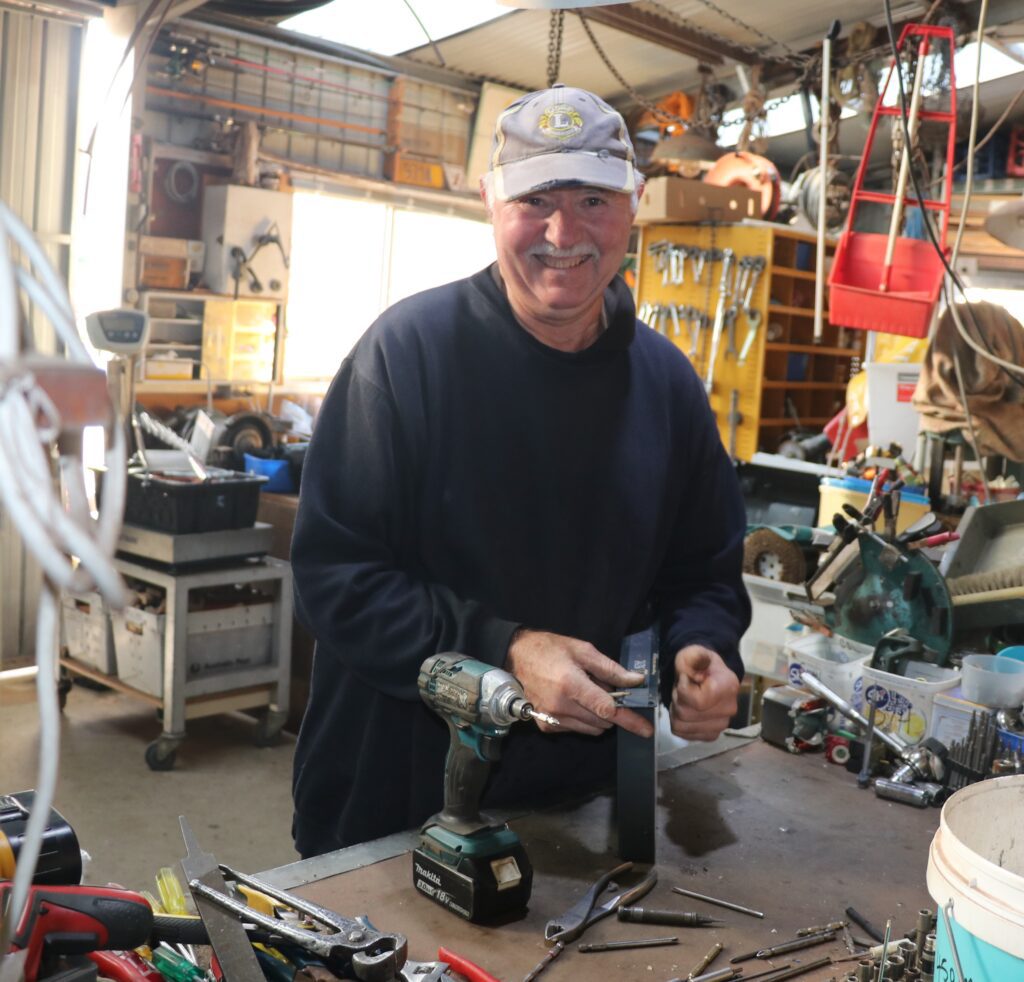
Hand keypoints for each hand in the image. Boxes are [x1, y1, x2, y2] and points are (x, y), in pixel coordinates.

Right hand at [505, 630, 653, 737]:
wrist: (515, 657)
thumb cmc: (550, 649)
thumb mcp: (582, 650)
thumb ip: (610, 668)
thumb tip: (636, 681)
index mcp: (571, 685)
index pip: (607, 709)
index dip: (629, 719)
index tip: (646, 729)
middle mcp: (561, 706)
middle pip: (602, 722)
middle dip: (610, 709)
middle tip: (601, 688)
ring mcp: (551, 718)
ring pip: (591, 729)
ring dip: (597, 716)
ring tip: (584, 693)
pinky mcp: (545, 725)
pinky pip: (576, 729)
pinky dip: (582, 720)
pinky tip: (572, 701)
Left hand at [670, 645, 738, 740]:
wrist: (706, 676)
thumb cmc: (698, 664)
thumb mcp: (693, 654)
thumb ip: (696, 656)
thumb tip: (700, 659)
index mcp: (728, 687)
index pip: (698, 701)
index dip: (683, 689)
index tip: (685, 678)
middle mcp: (729, 709)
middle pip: (686, 714)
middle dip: (677, 699)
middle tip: (682, 688)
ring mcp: (721, 725)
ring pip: (681, 724)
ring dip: (675, 710)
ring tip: (683, 698)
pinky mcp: (711, 735)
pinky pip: (682, 733)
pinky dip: (678, 721)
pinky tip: (686, 709)